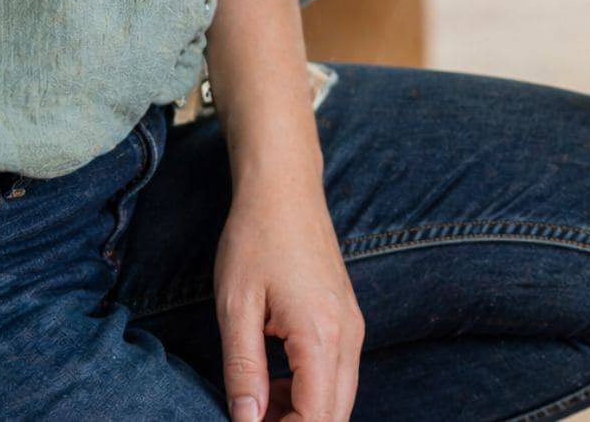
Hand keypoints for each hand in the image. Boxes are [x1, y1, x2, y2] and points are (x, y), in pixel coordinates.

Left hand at [215, 178, 363, 421]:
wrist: (285, 190)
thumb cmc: (255, 241)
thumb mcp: (236, 308)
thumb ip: (244, 370)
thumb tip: (245, 421)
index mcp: (322, 336)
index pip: (318, 416)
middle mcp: (349, 336)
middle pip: (337, 414)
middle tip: (250, 421)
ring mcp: (353, 327)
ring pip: (339, 396)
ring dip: (302, 413)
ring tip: (254, 407)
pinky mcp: (347, 319)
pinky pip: (337, 373)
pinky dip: (309, 391)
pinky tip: (272, 383)